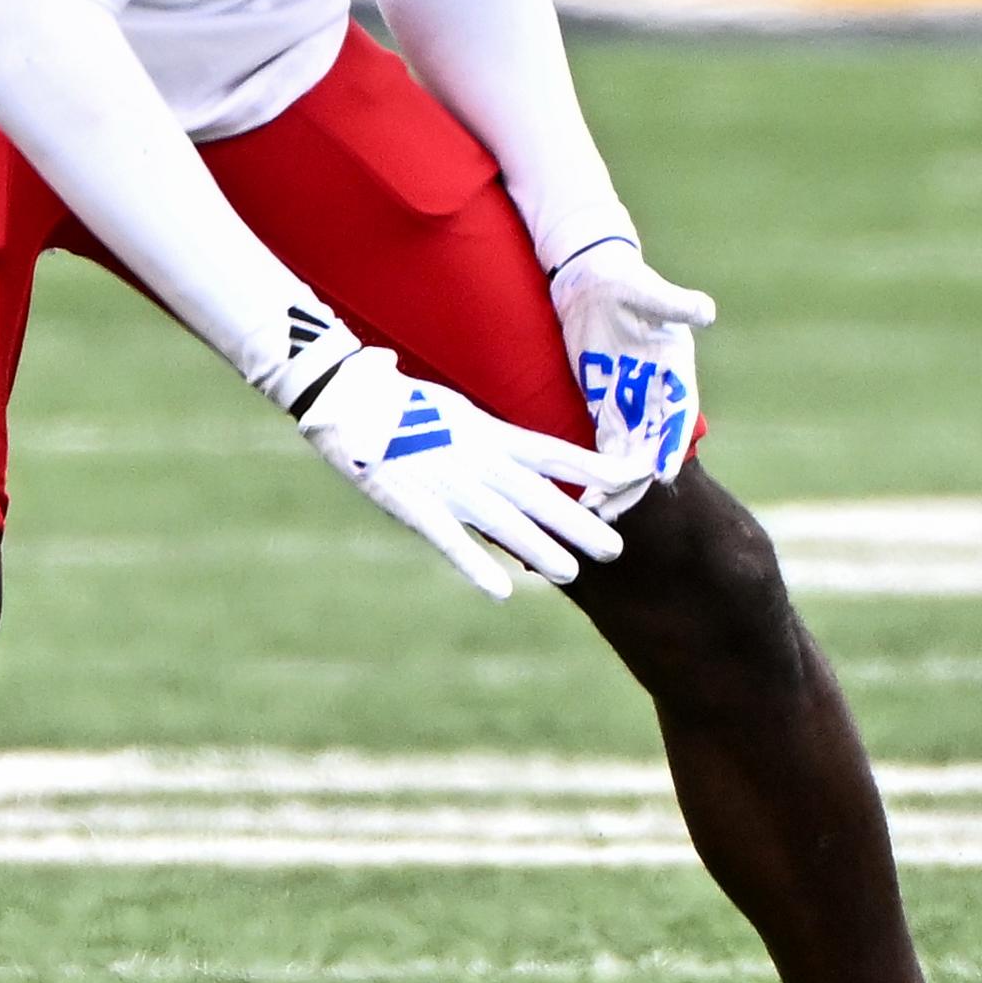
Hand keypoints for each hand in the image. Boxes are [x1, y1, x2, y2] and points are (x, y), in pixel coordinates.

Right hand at [279, 330, 629, 601]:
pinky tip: (503, 590)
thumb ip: (488, 438)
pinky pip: (451, 539)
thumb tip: (521, 457)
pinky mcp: (413, 503)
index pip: (554, 451)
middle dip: (578, 523)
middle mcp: (477, 457)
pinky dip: (477, 564)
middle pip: (538, 494)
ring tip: (572, 573)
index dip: (595, 467)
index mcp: (488, 431)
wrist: (346, 392)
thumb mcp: (455, 411)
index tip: (635, 478)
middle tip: (617, 549)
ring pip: (503, 521)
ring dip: (539, 548)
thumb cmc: (398, 400)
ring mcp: (446, 481)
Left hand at [550, 240, 713, 514]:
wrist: (594, 279)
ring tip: (598, 511)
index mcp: (676, 372)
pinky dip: (597, 470)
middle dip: (636, 479)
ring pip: (627, 454)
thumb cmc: (626, 280)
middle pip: (651, 446)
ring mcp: (631, 403)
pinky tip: (585, 495)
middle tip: (618, 506)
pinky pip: (604, 445)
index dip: (670, 445)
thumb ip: (675, 304)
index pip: (677, 417)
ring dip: (615, 484)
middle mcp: (657, 395)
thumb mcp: (649, 291)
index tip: (662, 473)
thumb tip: (706, 311)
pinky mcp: (605, 405)